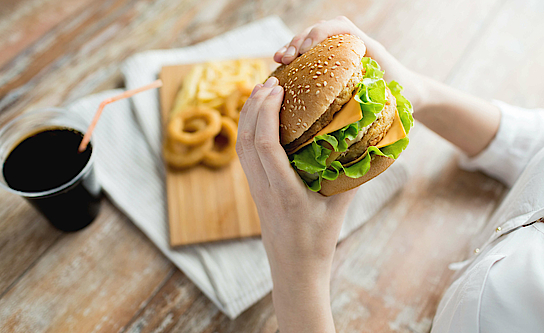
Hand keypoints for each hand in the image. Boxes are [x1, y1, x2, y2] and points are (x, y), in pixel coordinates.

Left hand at [236, 76, 356, 332]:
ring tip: (261, 91)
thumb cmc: (319, 240)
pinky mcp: (254, 189)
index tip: (278, 89)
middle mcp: (264, 189)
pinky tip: (258, 118)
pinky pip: (245, 155)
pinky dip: (248, 130)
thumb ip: (351, 174)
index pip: (267, 147)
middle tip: (270, 81)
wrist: (294, 268)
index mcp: (286, 193)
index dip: (267, 114)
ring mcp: (255, 189)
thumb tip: (367, 140)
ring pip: (242, 147)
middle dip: (254, 106)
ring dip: (247, 116)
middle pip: (247, 141)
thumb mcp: (340, 206)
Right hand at [274, 16, 425, 109]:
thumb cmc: (402, 93)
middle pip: (319, 31)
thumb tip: (351, 106)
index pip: (340, 26)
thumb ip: (376, 92)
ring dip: (292, 48)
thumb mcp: (393, 91)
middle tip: (287, 58)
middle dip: (299, 41)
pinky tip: (281, 69)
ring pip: (310, 41)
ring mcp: (338, 52)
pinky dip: (294, 60)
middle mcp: (350, 43)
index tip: (307, 50)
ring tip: (279, 60)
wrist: (410, 92)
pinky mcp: (330, 63)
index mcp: (365, 44)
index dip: (320, 33)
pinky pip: (309, 56)